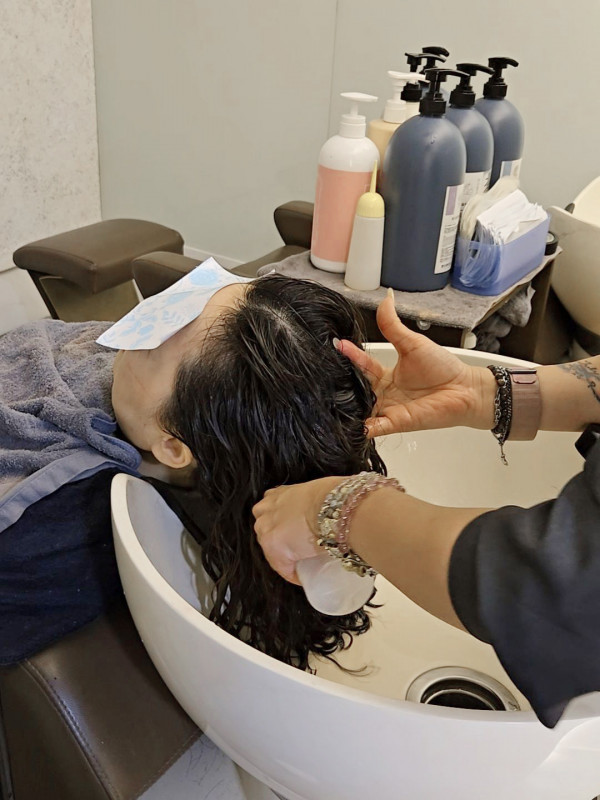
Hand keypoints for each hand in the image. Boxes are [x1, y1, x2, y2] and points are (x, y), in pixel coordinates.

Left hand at [252, 477, 341, 583]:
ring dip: (282, 555)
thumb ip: (316, 499)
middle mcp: (268, 510)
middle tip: (296, 545)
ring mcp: (268, 530)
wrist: (334, 509)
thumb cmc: (333, 498)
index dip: (281, 521)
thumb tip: (328, 509)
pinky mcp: (275, 550)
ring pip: (270, 548)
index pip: (271, 509)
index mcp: (279, 494)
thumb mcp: (319, 491)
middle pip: (265, 528)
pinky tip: (301, 577)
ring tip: (298, 561)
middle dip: (279, 537)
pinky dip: (291, 573)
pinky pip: (281, 567)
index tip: (291, 528)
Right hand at [339, 292, 495, 436]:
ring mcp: (389, 409)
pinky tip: (351, 422)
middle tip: (330, 371)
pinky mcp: (396, 422)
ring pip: (361, 409)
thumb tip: (386, 298)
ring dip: (348, 404)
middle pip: (357, 388)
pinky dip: (363, 427)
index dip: (350, 355)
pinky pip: (374, 427)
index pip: (362, 364)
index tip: (337, 344)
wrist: (465, 389)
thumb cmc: (443, 367)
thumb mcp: (412, 343)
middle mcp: (384, 393)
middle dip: (343, 381)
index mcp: (386, 375)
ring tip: (333, 395)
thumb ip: (393, 325)